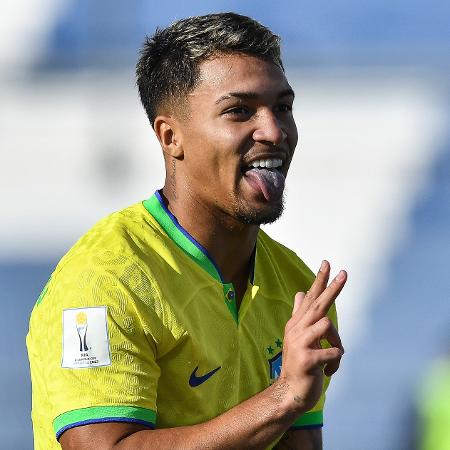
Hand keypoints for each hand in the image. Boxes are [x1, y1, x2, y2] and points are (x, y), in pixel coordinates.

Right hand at [278, 260, 345, 412]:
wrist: (290, 392)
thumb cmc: (299, 363)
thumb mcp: (297, 336)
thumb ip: (299, 314)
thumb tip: (300, 292)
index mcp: (297, 323)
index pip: (310, 297)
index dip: (319, 280)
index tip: (327, 263)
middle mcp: (297, 329)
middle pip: (318, 304)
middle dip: (332, 287)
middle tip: (344, 273)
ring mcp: (300, 343)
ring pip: (327, 326)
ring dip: (336, 344)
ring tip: (331, 359)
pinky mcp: (307, 359)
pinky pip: (332, 353)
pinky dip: (335, 363)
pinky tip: (328, 371)